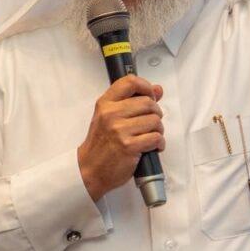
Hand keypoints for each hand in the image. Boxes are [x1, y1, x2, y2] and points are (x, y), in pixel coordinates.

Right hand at [77, 75, 164, 201]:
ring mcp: (120, 130)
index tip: (151, 96)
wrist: (90, 169)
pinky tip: (152, 147)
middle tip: (150, 124)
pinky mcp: (129, 146)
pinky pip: (156, 138)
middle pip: (148, 103)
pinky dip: (159, 144)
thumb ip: (132, 101)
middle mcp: (111, 114)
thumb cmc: (102, 143)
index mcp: (106, 103)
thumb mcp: (110, 117)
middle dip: (156, 114)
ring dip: (158, 130)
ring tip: (149, 136)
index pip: (130, 82)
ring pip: (155, 121)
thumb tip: (157, 89)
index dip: (146, 87)